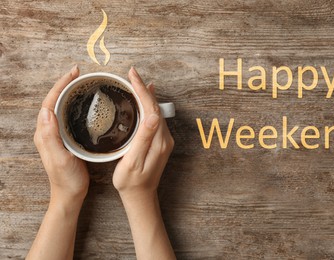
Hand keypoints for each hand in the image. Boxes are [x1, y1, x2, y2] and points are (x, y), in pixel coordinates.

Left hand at [34, 65, 88, 206]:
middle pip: (54, 101)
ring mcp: (56, 135)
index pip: (50, 102)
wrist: (70, 194)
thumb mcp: (59, 158)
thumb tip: (46, 111)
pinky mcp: (65, 139)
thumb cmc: (67, 179)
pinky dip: (74, 104)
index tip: (73, 74)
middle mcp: (48, 131)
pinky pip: (67, 115)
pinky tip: (83, 104)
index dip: (61, 85)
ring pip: (60, 106)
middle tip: (78, 73)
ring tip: (81, 83)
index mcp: (45, 133)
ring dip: (69, 92)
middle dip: (64, 84)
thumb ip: (50, 136)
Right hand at [113, 67, 173, 198]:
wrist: (141, 196)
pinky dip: (148, 106)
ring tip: (136, 82)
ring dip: (146, 96)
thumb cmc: (131, 181)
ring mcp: (163, 140)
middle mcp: (164, 138)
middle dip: (143, 88)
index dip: (141, 90)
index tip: (132, 75)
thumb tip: (153, 114)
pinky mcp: (160, 143)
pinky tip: (144, 100)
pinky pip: (154, 118)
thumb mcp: (133, 161)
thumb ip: (144, 138)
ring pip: (155, 111)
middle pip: (154, 106)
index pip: (150, 108)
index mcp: (158, 140)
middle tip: (131, 73)